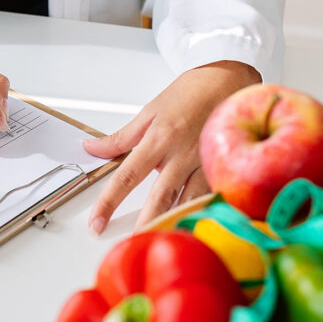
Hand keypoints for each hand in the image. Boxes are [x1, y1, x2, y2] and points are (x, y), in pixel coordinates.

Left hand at [83, 61, 261, 233]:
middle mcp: (182, 154)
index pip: (126, 177)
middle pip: (160, 197)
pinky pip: (212, 196)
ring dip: (175, 223)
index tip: (96, 223)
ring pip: (189, 202)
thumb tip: (91, 149)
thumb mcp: (150, 111)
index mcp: (159, 139)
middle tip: (133, 244)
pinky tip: (196, 228)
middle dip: (145, 223)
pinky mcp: (225, 168)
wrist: (231, 77)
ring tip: (163, 242)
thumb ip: (121, 138)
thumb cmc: (191, 92)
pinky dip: (202, 212)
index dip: (109, 202)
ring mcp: (206, 163)